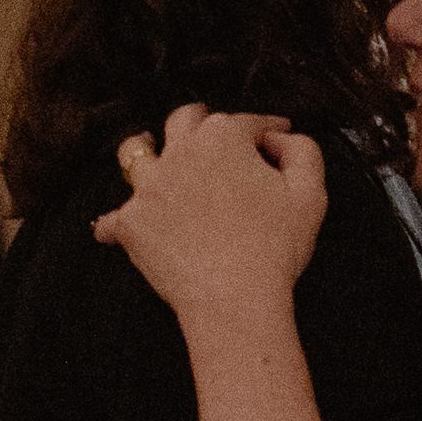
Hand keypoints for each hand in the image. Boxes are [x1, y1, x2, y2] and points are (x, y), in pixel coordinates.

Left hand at [94, 106, 325, 336]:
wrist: (234, 299)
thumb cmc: (276, 247)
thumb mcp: (310, 193)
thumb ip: (302, 151)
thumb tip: (278, 140)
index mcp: (223, 139)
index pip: (247, 121)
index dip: (266, 127)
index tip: (276, 136)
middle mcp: (179, 153)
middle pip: (184, 121)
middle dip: (202, 120)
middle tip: (215, 133)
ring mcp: (148, 188)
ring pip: (134, 153)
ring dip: (144, 149)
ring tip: (149, 153)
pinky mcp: (130, 225)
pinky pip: (111, 220)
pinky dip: (114, 223)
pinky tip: (116, 226)